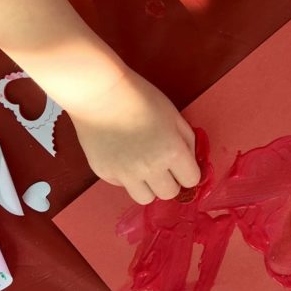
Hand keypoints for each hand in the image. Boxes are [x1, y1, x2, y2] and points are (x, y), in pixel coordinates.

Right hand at [68, 70, 200, 204]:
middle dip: (170, 181)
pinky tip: (121, 156)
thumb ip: (187, 140)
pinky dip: (125, 177)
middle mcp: (150, 169)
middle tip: (163, 166)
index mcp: (172, 152)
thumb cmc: (140, 97)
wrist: (99, 92)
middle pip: (169, 194)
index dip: (189, 172)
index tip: (182, 164)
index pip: (191, 180)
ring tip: (142, 167)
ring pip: (145, 198)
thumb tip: (190, 160)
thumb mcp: (173, 115)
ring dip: (148, 186)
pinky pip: (121, 185)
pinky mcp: (104, 173)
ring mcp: (125, 174)